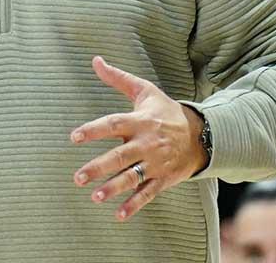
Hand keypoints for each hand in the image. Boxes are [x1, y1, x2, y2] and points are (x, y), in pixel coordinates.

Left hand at [70, 57, 206, 220]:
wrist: (201, 134)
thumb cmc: (164, 111)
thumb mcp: (144, 90)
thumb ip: (118, 78)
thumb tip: (95, 60)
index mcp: (140, 121)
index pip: (113, 124)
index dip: (94, 129)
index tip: (74, 137)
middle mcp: (147, 143)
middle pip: (120, 156)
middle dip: (99, 167)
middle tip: (78, 177)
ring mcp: (156, 162)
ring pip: (133, 177)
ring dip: (114, 188)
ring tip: (95, 197)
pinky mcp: (163, 178)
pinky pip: (148, 193)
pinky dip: (134, 205)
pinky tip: (118, 215)